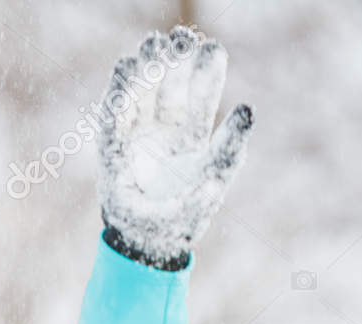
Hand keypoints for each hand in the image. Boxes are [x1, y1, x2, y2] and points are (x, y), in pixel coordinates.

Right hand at [96, 25, 253, 266]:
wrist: (150, 247)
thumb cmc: (185, 218)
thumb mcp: (215, 178)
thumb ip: (231, 145)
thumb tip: (248, 109)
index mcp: (189, 138)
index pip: (199, 97)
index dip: (205, 72)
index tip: (213, 48)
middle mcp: (162, 131)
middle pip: (168, 85)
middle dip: (174, 59)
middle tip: (183, 38)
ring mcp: (136, 136)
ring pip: (141, 90)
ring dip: (147, 66)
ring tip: (156, 44)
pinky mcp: (112, 146)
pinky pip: (115, 111)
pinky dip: (120, 88)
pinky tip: (128, 66)